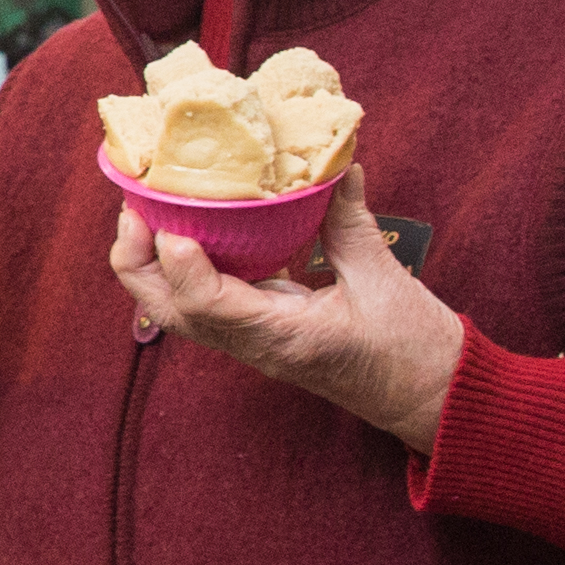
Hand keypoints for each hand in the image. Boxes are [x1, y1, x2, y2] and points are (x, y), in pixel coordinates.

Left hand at [108, 167, 465, 454]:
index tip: (168, 223)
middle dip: (139, 264)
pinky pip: (207, 305)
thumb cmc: (413, 350)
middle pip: (171, 313)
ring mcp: (254, 345)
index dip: (179, 264)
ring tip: (147, 213)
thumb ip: (350, 222)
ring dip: (154, 267)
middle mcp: (256, 346)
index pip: (208, 306)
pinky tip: (190, 230)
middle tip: (132, 208)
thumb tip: (337, 165)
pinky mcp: (262, 336)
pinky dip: (187, 270)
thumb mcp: (383, 279)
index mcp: (284, 337)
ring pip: (181, 312)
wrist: (431, 399)